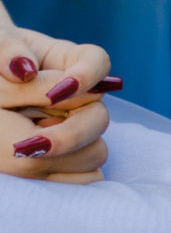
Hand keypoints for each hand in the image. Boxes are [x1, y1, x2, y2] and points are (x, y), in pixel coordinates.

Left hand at [0, 25, 112, 181]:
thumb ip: (7, 52)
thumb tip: (22, 69)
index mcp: (68, 63)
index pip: (98, 62)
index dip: (86, 78)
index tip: (55, 95)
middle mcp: (78, 99)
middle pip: (99, 118)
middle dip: (69, 135)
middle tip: (27, 147)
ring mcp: (72, 130)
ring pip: (93, 151)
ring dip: (58, 159)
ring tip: (20, 154)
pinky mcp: (64, 161)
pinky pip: (80, 178)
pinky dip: (57, 180)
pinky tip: (29, 175)